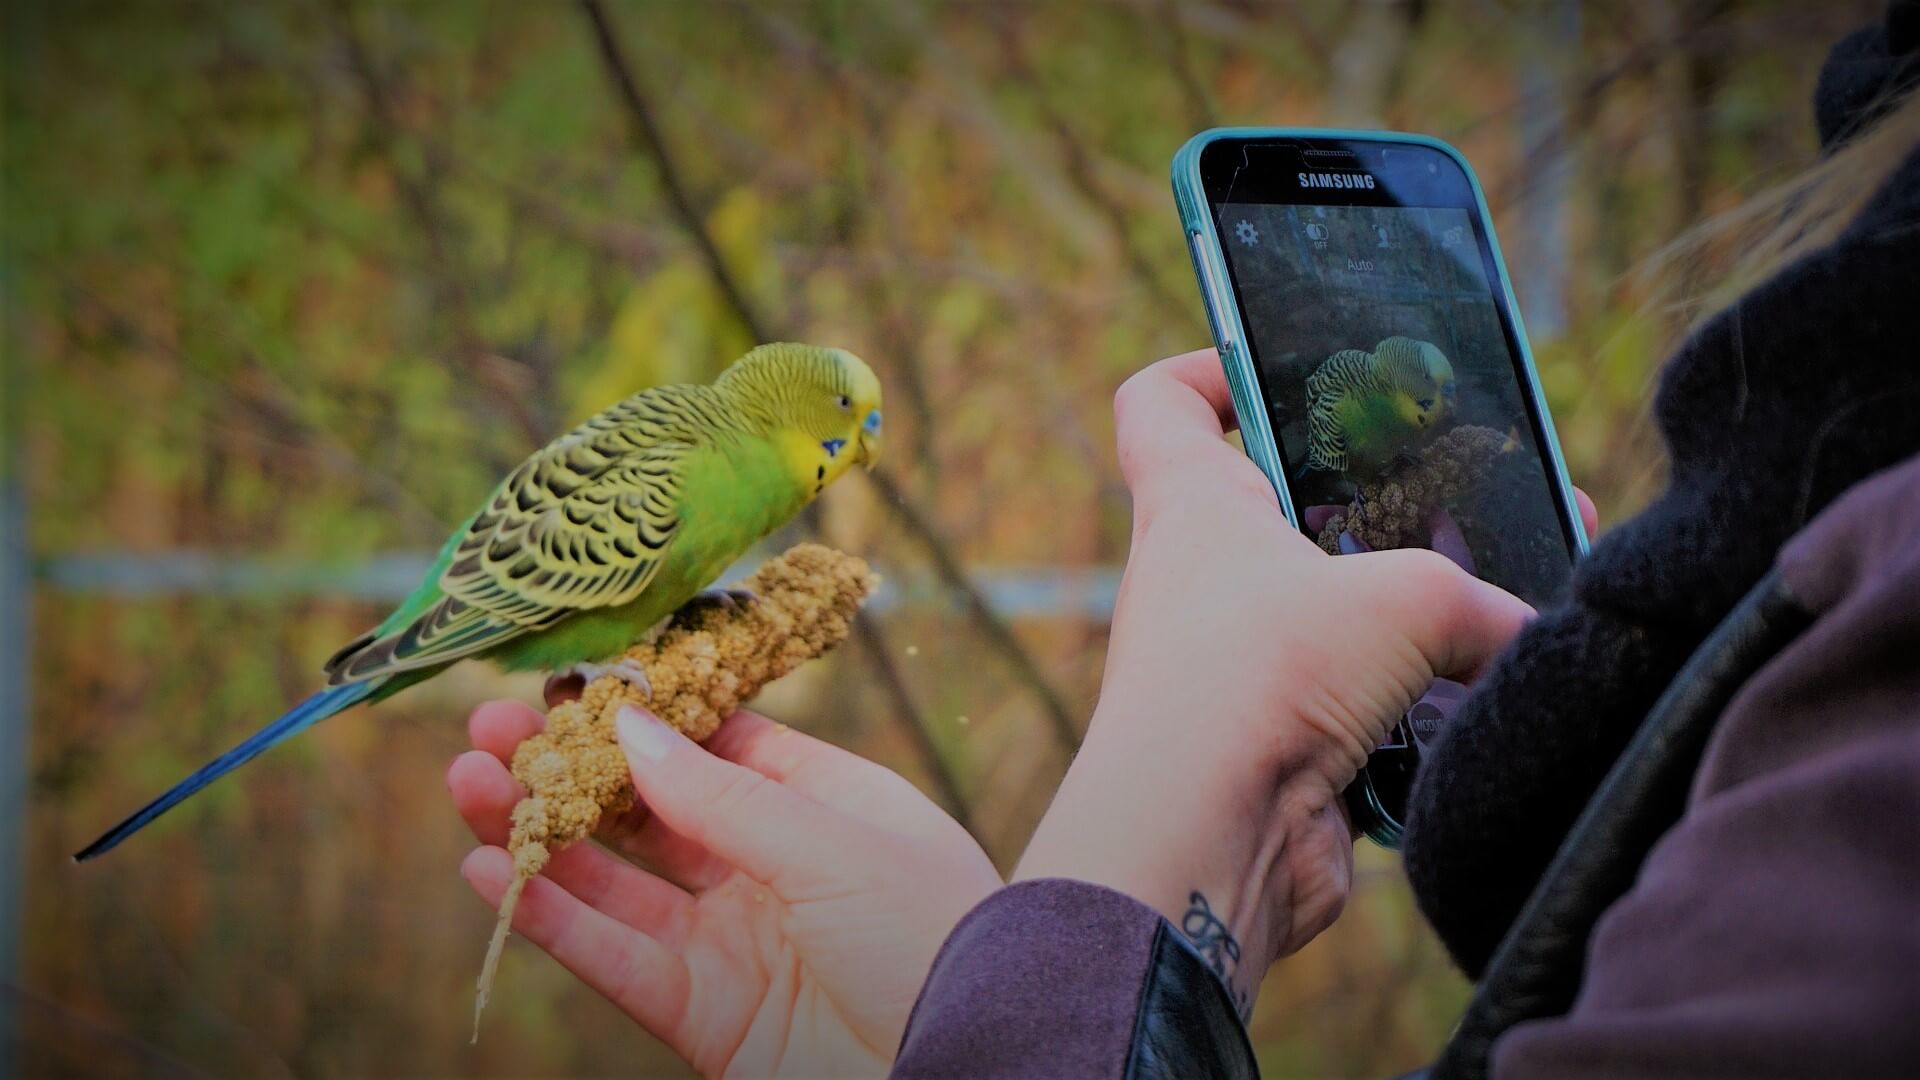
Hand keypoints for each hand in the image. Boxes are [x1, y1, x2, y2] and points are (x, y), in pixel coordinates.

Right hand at [450, 698, 1001, 1077]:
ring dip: (537, 832)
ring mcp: (733, 939)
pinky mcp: (705, 1013)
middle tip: (488, 723)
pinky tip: (487, 870)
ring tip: (466, 782)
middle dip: (568, 766)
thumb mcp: (831, 841)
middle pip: (648, 807)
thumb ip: (722, 795)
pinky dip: (550, 917)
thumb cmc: (932, 929)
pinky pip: (613, 957)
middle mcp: (768, 865)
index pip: (713, 742)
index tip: (565, 680)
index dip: (638, 713)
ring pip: (614, 877)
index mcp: (818, 802)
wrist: (977, 1054)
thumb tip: (633, 724)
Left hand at [1015, 349, 1597, 1009]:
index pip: (1163, 404)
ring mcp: (1235, 671)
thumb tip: (1530, 635)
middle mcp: (1201, 583)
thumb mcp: (1405, 598)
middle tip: (1464, 496)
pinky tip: (1490, 700)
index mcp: (1194, 507)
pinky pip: (1358, 709)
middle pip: (1282, 510)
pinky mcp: (1276, 750)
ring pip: (1333, 618)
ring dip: (1411, 616)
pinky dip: (1417, 708)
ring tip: (1511, 599)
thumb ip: (1480, 599)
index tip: (1278, 362)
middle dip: (1375, 504)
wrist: (1207, 839)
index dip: (1209, 367)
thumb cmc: (1263, 677)